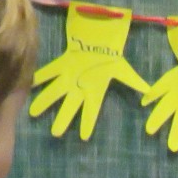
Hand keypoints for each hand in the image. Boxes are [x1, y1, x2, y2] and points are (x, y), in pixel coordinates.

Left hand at [29, 5, 150, 141]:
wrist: (100, 40)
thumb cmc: (112, 56)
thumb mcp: (124, 70)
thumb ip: (133, 81)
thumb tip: (148, 91)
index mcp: (95, 90)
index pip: (92, 110)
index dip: (87, 123)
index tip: (84, 137)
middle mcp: (80, 87)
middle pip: (70, 106)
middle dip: (63, 119)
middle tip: (55, 133)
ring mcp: (69, 76)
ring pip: (55, 91)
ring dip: (45, 101)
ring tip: (33, 112)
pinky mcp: (61, 65)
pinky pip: (49, 72)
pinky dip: (39, 77)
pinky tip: (30, 84)